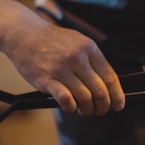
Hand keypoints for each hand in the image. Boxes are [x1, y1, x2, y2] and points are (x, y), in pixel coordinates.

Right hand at [0, 0, 124, 115]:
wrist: (26, 34)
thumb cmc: (53, 40)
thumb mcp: (78, 41)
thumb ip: (92, 60)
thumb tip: (107, 83)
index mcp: (89, 48)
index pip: (110, 76)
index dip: (117, 94)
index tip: (119, 104)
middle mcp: (78, 58)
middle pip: (100, 90)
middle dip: (103, 105)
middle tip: (101, 110)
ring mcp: (62, 69)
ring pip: (84, 97)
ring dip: (87, 109)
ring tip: (84, 110)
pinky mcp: (46, 79)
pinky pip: (65, 99)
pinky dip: (71, 107)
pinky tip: (70, 107)